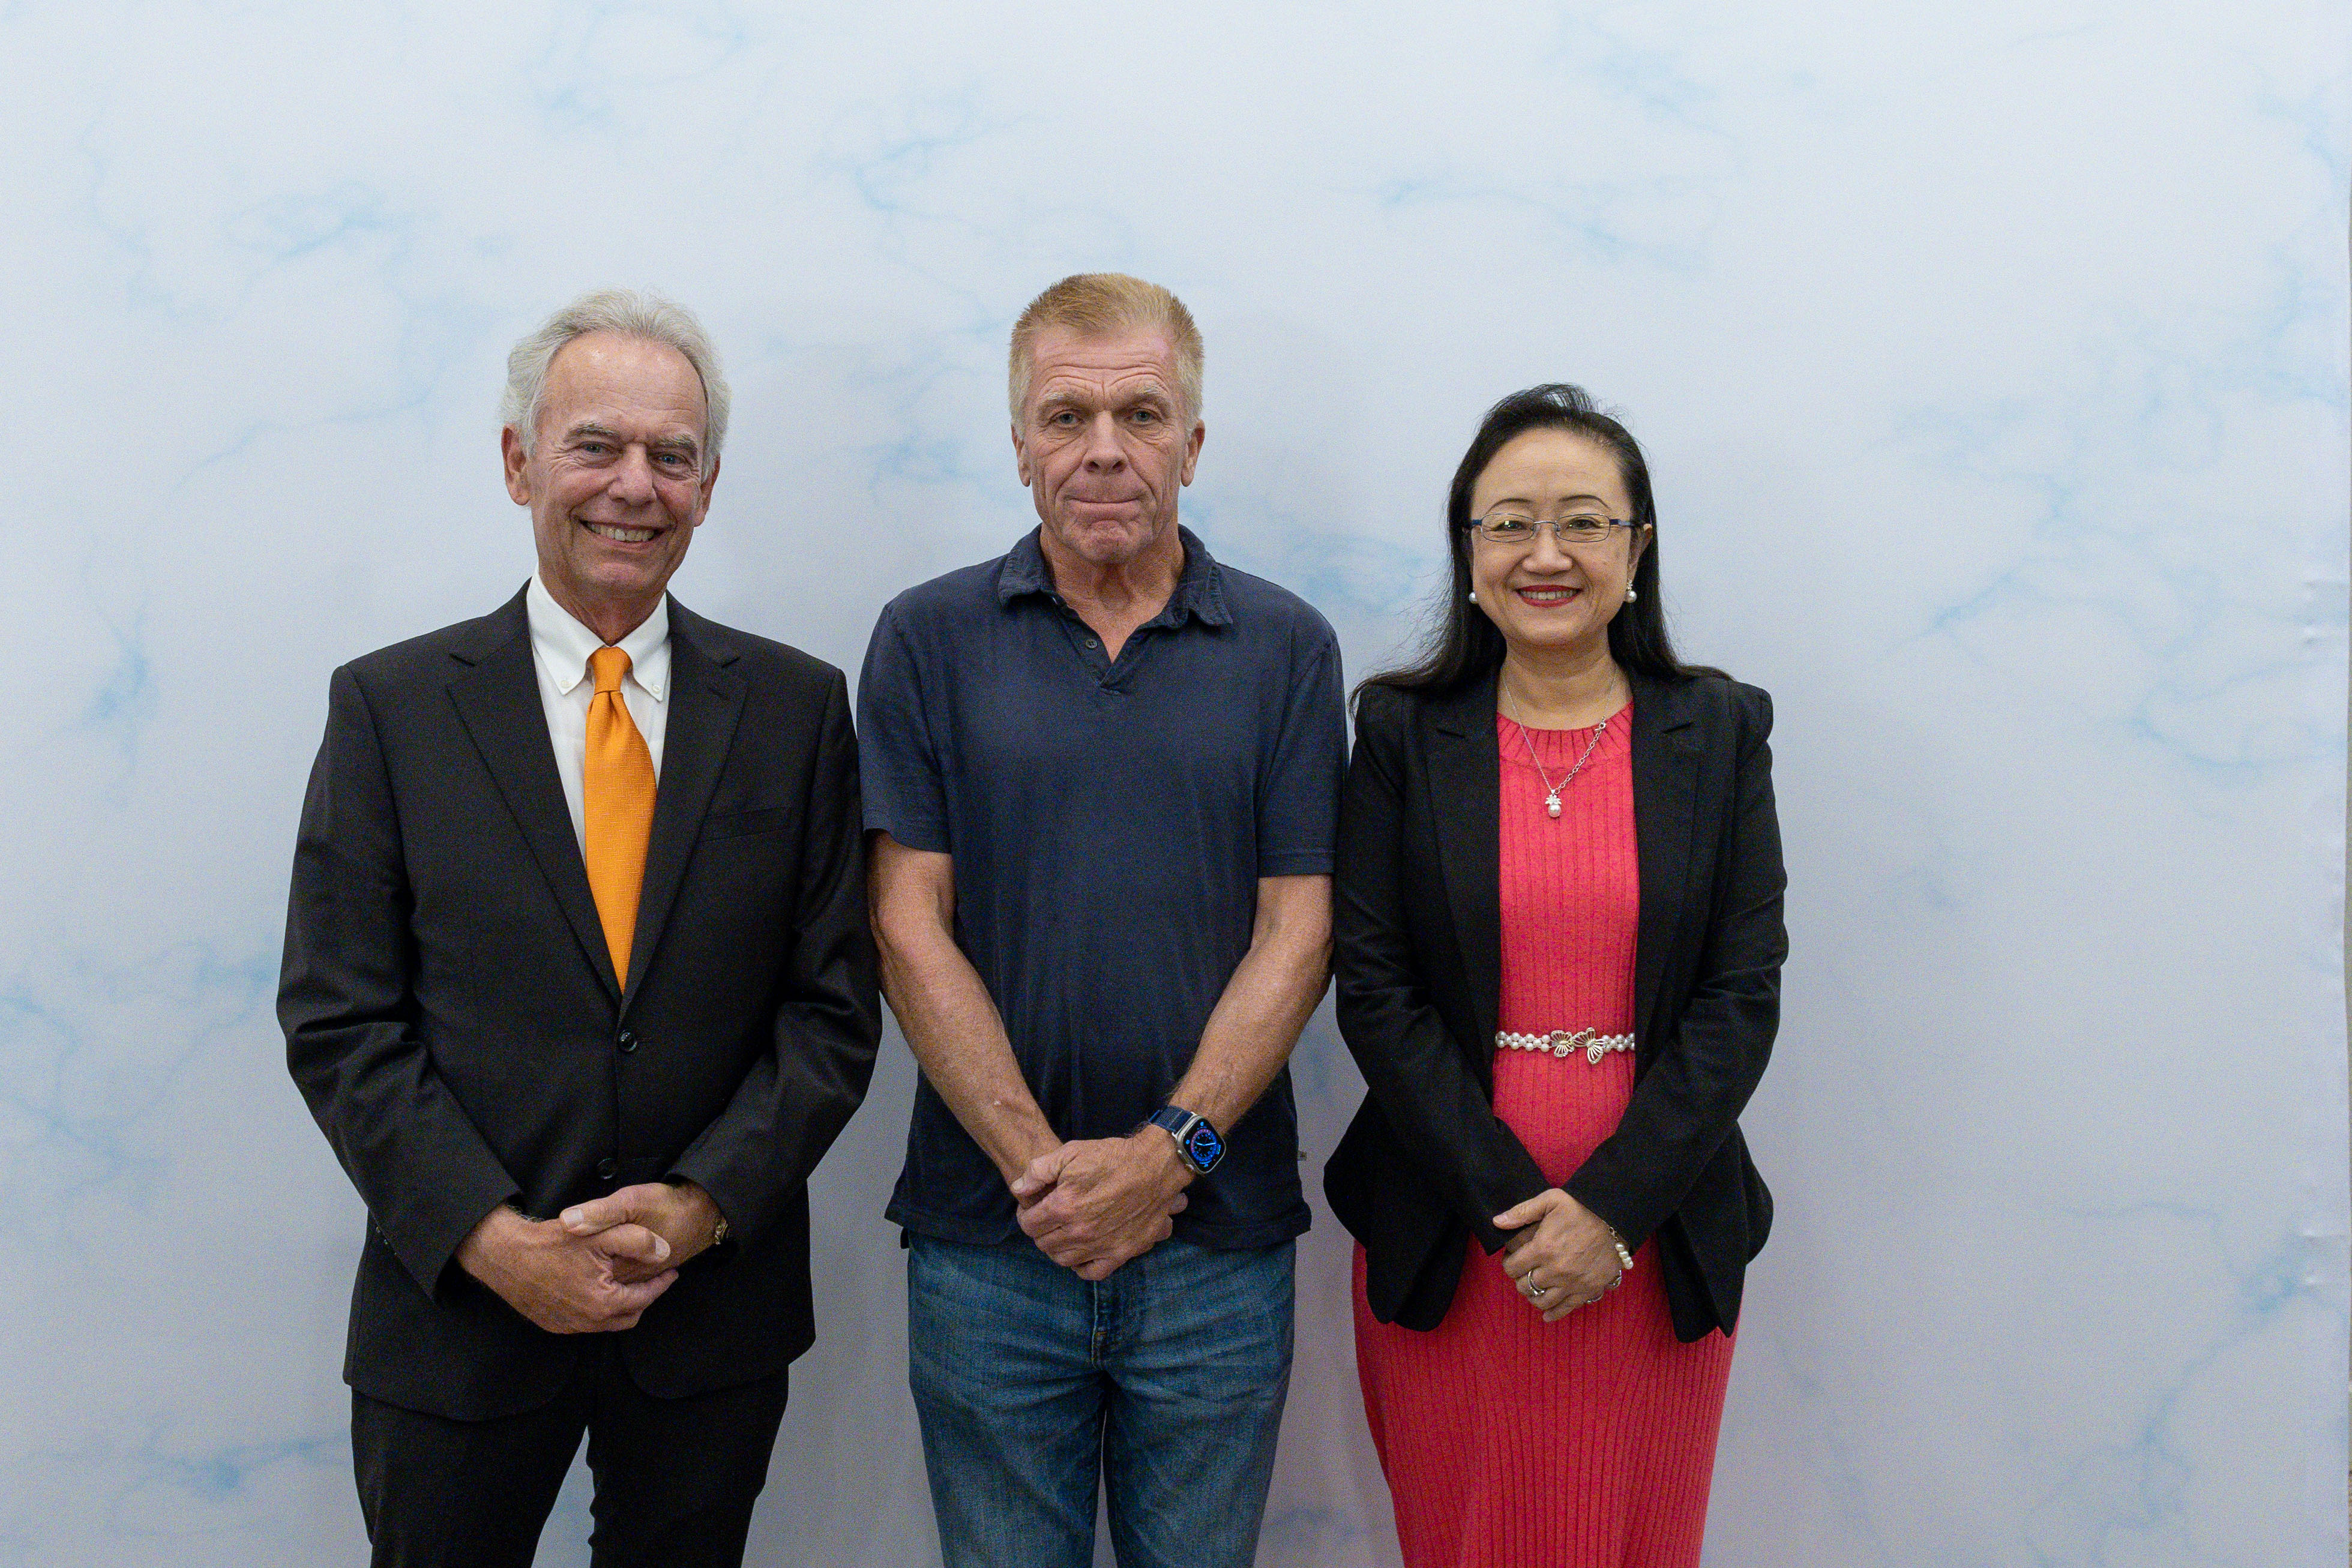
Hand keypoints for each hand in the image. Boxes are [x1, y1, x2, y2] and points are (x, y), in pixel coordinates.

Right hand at [456, 1204, 677, 1333]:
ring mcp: (567, 1326)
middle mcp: (587, 1322)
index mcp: (603, 1303)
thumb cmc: (552, 1243)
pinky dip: (598, 1309)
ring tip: (627, 1282)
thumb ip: (639, 1241)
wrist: (505, 1254)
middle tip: (652, 1278)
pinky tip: (598, 1288)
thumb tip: (664, 1252)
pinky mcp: (552, 1324)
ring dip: (621, 1305)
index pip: (645, 1298)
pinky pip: (585, 1322)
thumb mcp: (602, 1233)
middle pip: (629, 1316)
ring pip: (607, 1322)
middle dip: (644, 1298)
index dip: (661, 1283)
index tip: (670, 1270)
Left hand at [561, 1181, 726, 1283]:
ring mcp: (639, 1277)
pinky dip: (608, 1274)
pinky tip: (600, 1262)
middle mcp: (628, 1279)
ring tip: (572, 1262)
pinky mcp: (647, 1271)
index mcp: (619, 1266)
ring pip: (608, 1285)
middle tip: (556, 1262)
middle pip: (594, 1285)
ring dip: (591, 1276)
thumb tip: (567, 1222)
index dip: (561, 1266)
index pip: (581, 1275)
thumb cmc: (668, 1206)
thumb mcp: (630, 1201)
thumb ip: (599, 1213)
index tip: (547, 1251)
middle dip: (574, 1274)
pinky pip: (622, 1280)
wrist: (704, 1213)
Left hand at [1011, 1132, 1190, 1279]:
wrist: (1154, 1166)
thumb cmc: (1112, 1157)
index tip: (1031, 1209)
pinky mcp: (1121, 1252)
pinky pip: (1093, 1272)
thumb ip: (1038, 1171)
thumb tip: (1019, 1190)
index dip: (1025, 1216)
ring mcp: (1101, 1245)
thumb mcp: (1070, 1152)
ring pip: (1064, 1260)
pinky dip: (1082, 1266)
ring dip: (1057, 1249)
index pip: (1029, 1224)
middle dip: (1040, 1231)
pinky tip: (1081, 1252)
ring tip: (1061, 1234)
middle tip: (1046, 1220)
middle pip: (1044, 1244)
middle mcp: (1080, 1231)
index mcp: (1063, 1206)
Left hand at [1493, 1188, 1622, 1322]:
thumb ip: (1522, 1212)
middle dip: (1521, 1278)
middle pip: (1524, 1286)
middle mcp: (1555, 1270)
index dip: (1509, 1263)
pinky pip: (1565, 1309)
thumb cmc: (1582, 1208)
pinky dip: (1553, 1313)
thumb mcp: (1550, 1200)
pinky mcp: (1587, 1290)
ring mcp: (1572, 1283)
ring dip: (1533, 1295)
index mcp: (1542, 1248)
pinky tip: (1546, 1314)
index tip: (1513, 1259)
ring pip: (1541, 1301)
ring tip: (1535, 1286)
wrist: (1616, 1220)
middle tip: (1525, 1271)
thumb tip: (1497, 1222)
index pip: (1512, 1268)